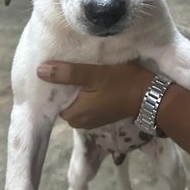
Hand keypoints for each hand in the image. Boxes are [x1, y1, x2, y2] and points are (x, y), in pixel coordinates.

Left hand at [36, 62, 152, 128]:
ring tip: (86, 71)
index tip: (64, 69)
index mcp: (75, 115)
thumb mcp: (93, 74)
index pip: (55, 99)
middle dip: (69, 86)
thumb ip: (67, 73)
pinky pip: (90, 103)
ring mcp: (94, 120)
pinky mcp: (104, 115)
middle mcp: (82, 122)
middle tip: (75, 67)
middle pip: (66, 100)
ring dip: (81, 88)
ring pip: (78, 101)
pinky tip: (97, 79)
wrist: (151, 95)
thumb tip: (39, 71)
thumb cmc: (121, 83)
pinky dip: (90, 92)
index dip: (58, 84)